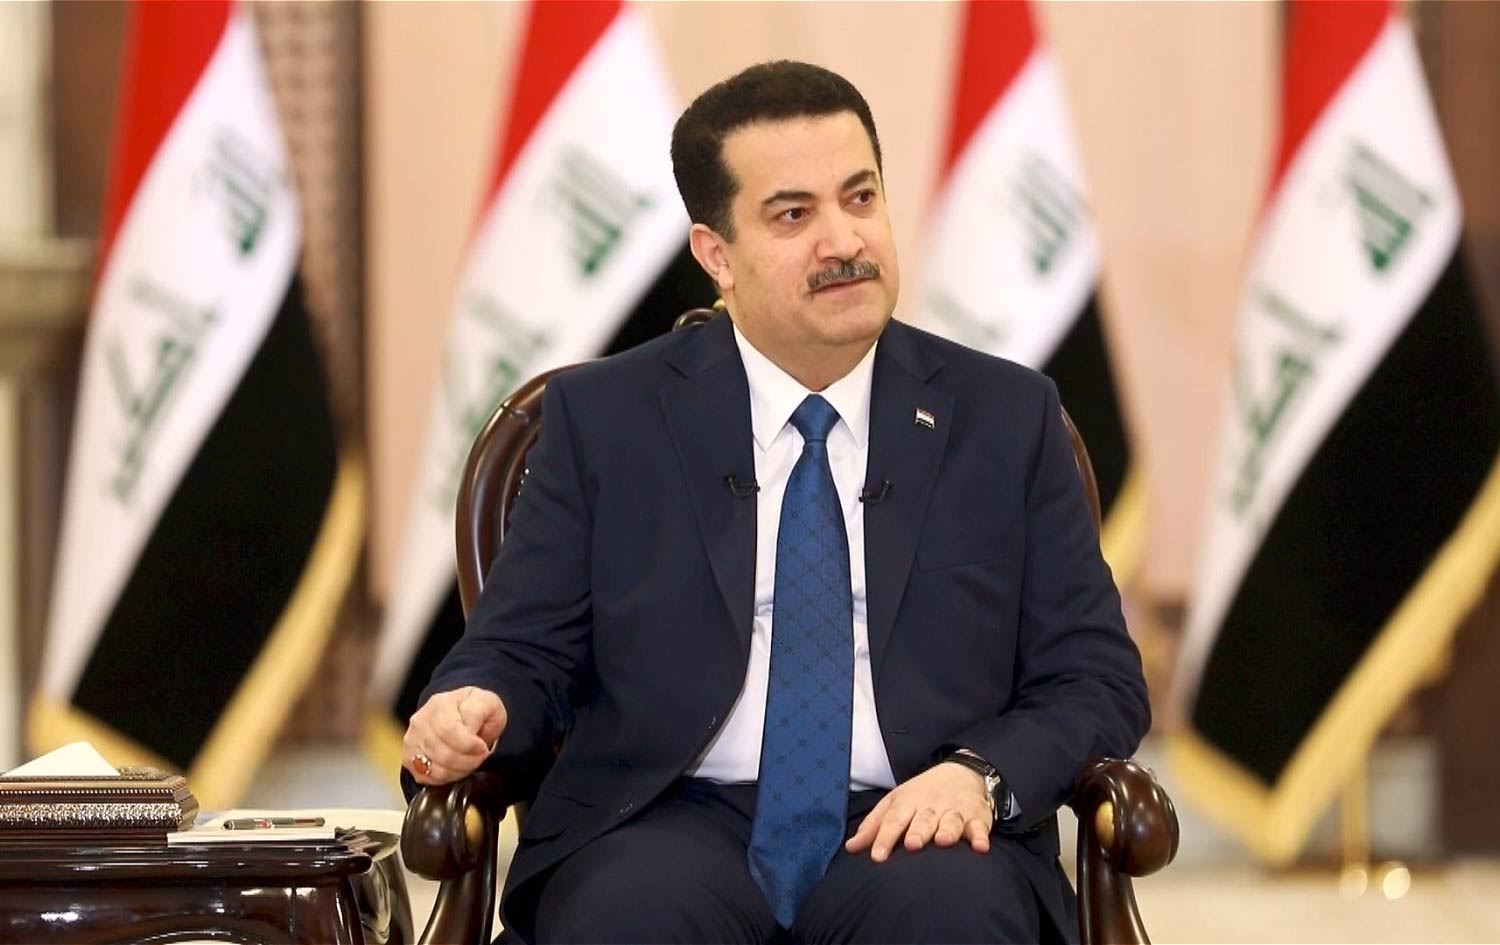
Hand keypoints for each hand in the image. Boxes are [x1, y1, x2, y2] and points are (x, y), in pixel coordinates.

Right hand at [402, 686, 506, 784]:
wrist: (460, 715)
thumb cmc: (474, 710)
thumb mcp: (486, 702)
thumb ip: (478, 713)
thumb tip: (469, 730)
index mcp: (440, 704)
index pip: (449, 731)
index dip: (469, 745)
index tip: (483, 748)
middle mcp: (421, 721)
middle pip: (443, 753)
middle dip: (468, 761)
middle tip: (480, 757)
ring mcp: (412, 740)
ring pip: (436, 768)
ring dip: (460, 770)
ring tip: (470, 762)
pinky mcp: (409, 757)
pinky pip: (427, 777)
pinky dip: (447, 777)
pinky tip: (457, 768)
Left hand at [844, 761, 991, 861]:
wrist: (962, 772)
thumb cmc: (921, 794)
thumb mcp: (895, 802)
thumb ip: (873, 826)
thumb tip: (851, 848)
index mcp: (908, 802)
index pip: (894, 820)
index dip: (885, 838)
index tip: (877, 857)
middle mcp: (932, 806)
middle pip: (923, 820)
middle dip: (918, 832)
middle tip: (911, 844)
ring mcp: (955, 811)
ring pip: (951, 822)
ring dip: (948, 831)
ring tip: (942, 841)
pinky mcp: (977, 817)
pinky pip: (980, 827)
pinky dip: (981, 836)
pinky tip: (980, 847)